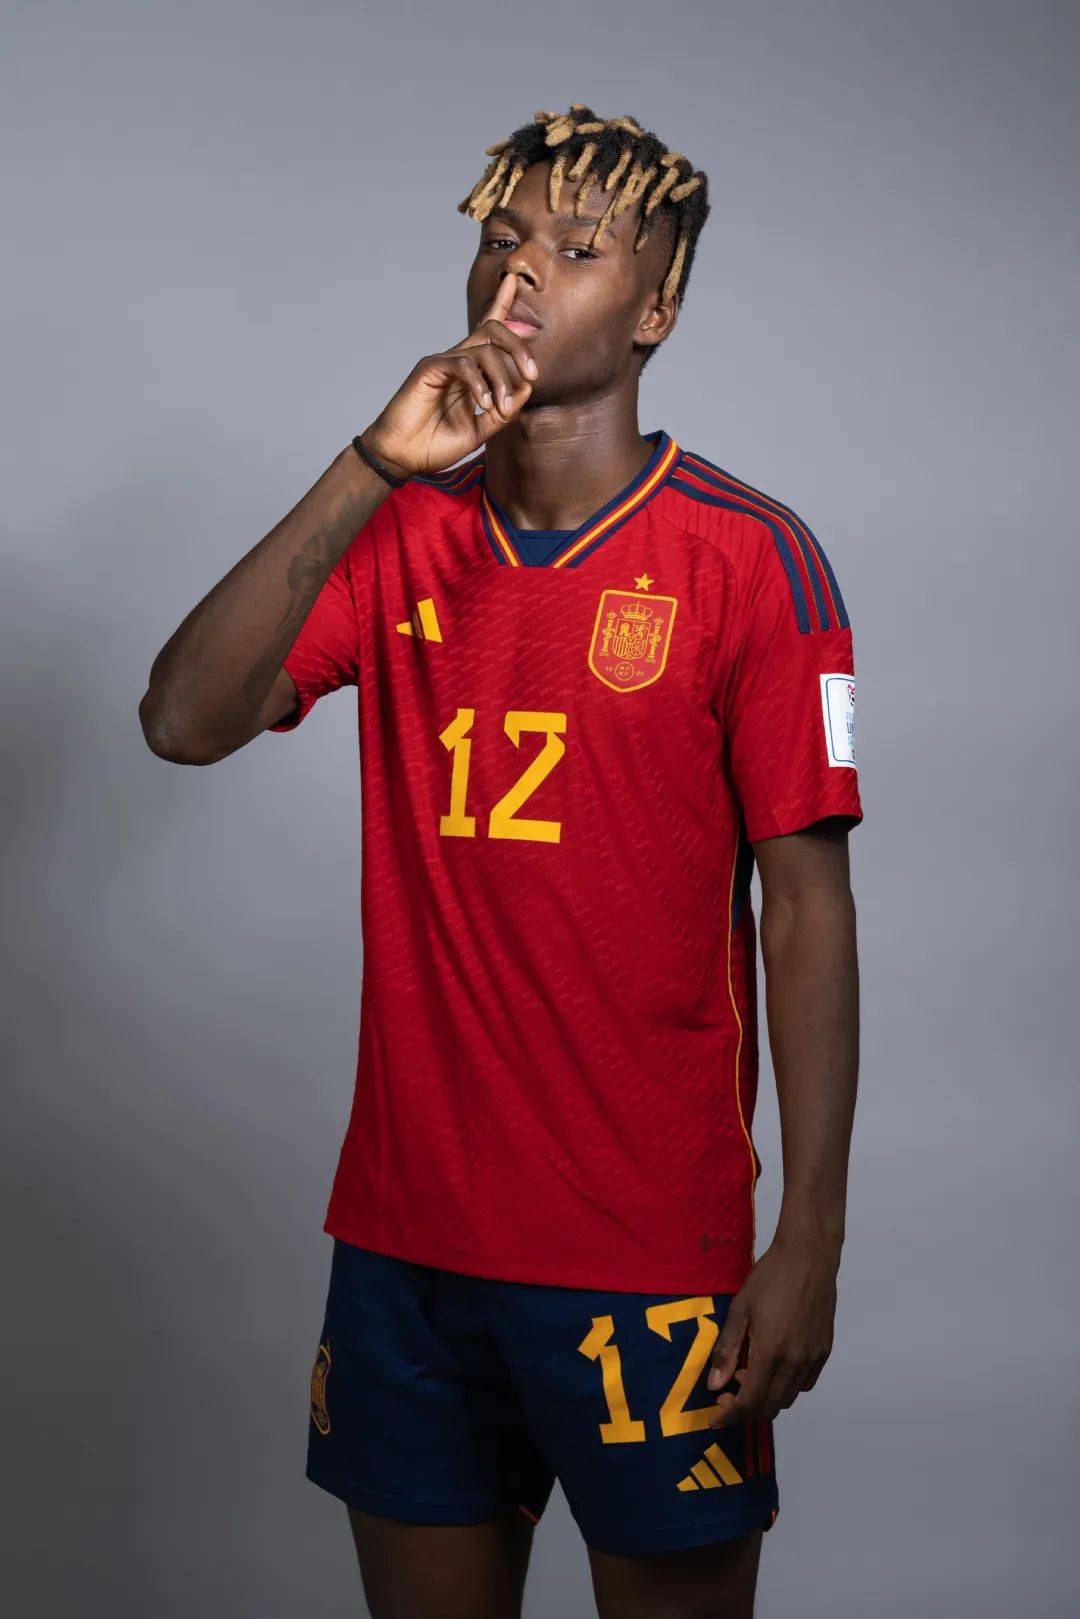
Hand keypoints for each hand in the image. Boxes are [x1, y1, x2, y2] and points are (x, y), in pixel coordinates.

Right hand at [358, 273, 537, 478]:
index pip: (489, 331)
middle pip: (494, 330)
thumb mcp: (481, 430)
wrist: (403, 456)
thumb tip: (527, 386)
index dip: (502, 302)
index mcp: (472, 371)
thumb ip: (504, 410)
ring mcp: (443, 361)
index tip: (514, 279)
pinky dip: (479, 384)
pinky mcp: (429, 368)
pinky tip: (482, 404)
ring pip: (484, 349)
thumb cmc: (436, 443)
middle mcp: (459, 360)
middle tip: (532, 374)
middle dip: (519, 347)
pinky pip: (463, 364)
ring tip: (501, 406)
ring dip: (502, 377)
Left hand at [704, 1232, 838, 1427]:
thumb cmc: (770, 1277)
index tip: (715, 1420)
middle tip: (727, 1395)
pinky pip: (805, 1384)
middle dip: (745, 1410)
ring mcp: (813, 1358)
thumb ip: (727, 1350)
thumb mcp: (740, 1309)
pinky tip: (774, 1368)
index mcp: (770, 1353)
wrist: (809, 1257)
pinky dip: (787, 1387)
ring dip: (766, 1398)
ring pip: (789, 1398)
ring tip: (749, 1375)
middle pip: (770, 1406)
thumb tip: (714, 1385)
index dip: (730, 1416)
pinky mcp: (824, 1350)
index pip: (749, 1401)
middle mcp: (795, 1362)